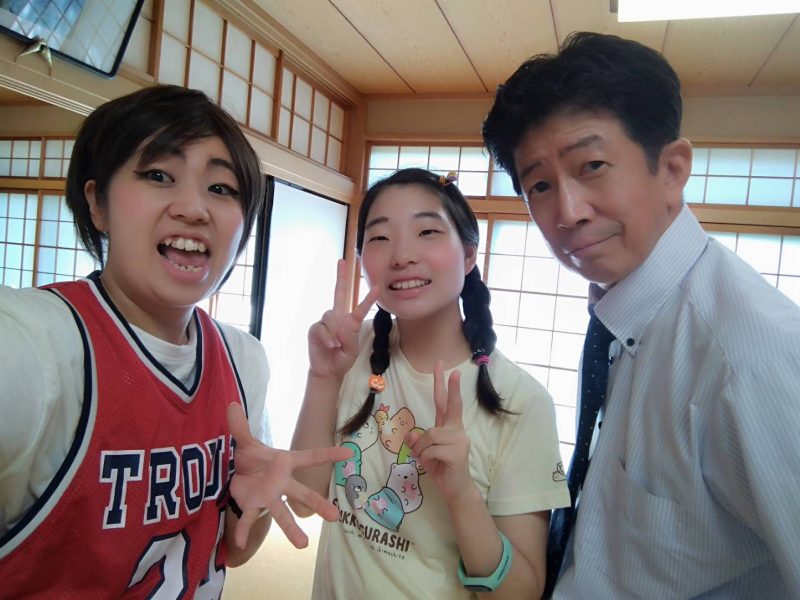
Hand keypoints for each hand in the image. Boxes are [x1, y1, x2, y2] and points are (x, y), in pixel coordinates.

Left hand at [226, 403, 353, 548]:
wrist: (238, 474)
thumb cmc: (252, 457)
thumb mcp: (245, 441)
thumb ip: (240, 426)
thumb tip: (231, 404)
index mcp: (285, 463)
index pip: (310, 457)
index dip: (329, 454)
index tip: (350, 452)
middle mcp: (281, 482)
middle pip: (302, 493)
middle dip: (318, 504)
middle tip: (335, 517)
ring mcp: (269, 496)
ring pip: (281, 512)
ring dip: (291, 529)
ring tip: (302, 545)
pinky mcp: (253, 505)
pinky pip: (249, 519)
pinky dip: (244, 530)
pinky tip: (241, 545)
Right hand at [308, 259, 378, 379]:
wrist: (329, 370)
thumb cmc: (342, 358)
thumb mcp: (352, 349)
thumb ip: (350, 336)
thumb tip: (342, 325)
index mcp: (348, 320)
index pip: (358, 305)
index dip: (368, 297)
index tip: (378, 287)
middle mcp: (337, 316)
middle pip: (339, 292)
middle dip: (341, 276)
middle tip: (342, 261)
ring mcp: (325, 321)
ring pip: (332, 317)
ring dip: (337, 333)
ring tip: (338, 346)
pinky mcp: (315, 329)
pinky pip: (322, 329)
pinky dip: (328, 338)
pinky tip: (332, 346)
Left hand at [404, 361, 472, 503]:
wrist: (455, 489)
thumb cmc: (441, 468)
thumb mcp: (424, 453)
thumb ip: (418, 441)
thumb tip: (410, 434)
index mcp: (449, 427)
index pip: (446, 403)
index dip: (446, 386)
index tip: (450, 369)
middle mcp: (457, 430)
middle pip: (450, 405)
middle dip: (449, 386)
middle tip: (449, 367)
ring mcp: (459, 440)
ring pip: (429, 434)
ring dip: (422, 448)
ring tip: (427, 459)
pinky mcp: (457, 452)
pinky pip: (431, 449)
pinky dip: (425, 457)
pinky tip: (433, 464)